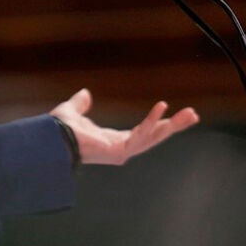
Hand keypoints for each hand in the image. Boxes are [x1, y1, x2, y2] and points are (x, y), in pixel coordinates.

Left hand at [50, 88, 198, 165]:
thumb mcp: (73, 111)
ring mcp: (122, 151)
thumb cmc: (59, 130)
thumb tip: (85, 93)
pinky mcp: (120, 151)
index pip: (143, 132)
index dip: (158, 122)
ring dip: (172, 126)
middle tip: (194, 115)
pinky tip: (163, 108)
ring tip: (190, 114)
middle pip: (155, 137)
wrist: (50, 139)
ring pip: (153, 138)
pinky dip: (152, 121)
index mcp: (114, 140)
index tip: (174, 113)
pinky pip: (140, 134)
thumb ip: (81, 104)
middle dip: (175, 126)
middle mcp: (121, 148)